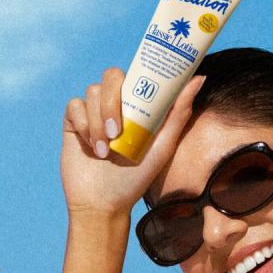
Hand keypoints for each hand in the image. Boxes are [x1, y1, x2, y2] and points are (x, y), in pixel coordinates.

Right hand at [61, 70, 204, 216]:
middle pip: (111, 76)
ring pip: (92, 92)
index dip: (140, 70)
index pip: (137, 74)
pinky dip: (84, 125)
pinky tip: (92, 147)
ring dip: (99, 121)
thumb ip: (179, 113)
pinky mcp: (73, 121)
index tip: (144, 83)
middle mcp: (116, 104)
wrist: (104, 203)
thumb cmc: (136, 178)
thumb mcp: (163, 146)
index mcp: (138, 106)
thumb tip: (199, 78)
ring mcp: (94, 111)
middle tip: (117, 132)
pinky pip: (75, 106)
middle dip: (113, 102)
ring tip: (106, 150)